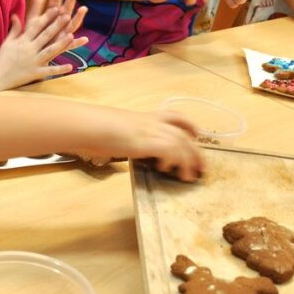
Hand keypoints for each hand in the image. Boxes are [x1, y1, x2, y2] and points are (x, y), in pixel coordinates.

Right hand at [0, 0, 87, 91]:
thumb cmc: (2, 58)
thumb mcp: (7, 42)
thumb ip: (15, 29)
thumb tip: (16, 15)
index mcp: (23, 40)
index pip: (36, 26)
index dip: (46, 17)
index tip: (55, 8)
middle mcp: (29, 49)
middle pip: (45, 35)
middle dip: (56, 25)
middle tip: (67, 16)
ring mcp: (34, 61)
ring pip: (50, 51)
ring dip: (61, 43)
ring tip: (71, 36)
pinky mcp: (36, 73)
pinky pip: (49, 71)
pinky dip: (60, 69)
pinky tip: (70, 66)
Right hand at [76, 109, 204, 181]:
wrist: (91, 126)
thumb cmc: (95, 128)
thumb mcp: (113, 130)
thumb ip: (122, 137)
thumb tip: (115, 145)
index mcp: (145, 117)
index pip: (174, 117)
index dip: (189, 125)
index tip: (197, 134)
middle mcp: (153, 122)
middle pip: (183, 135)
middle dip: (195, 151)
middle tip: (202, 166)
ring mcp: (152, 131)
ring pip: (182, 144)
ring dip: (188, 162)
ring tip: (190, 177)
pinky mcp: (150, 142)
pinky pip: (171, 151)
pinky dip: (174, 161)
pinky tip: (168, 169)